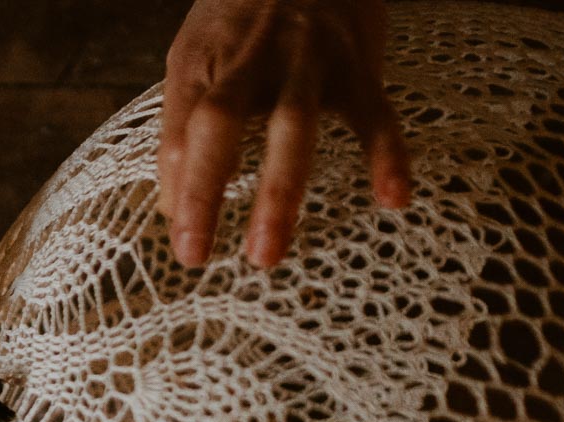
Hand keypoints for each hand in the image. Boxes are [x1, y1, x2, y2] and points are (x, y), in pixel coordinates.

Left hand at [158, 0, 412, 268]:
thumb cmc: (245, 20)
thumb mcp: (199, 58)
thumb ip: (185, 127)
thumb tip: (170, 207)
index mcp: (202, 61)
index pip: (178, 132)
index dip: (176, 190)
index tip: (182, 245)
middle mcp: (249, 57)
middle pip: (221, 124)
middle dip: (205, 192)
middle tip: (195, 256)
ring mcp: (305, 59)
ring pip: (292, 125)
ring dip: (277, 192)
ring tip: (267, 254)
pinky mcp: (357, 63)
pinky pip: (375, 113)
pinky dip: (387, 155)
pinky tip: (394, 198)